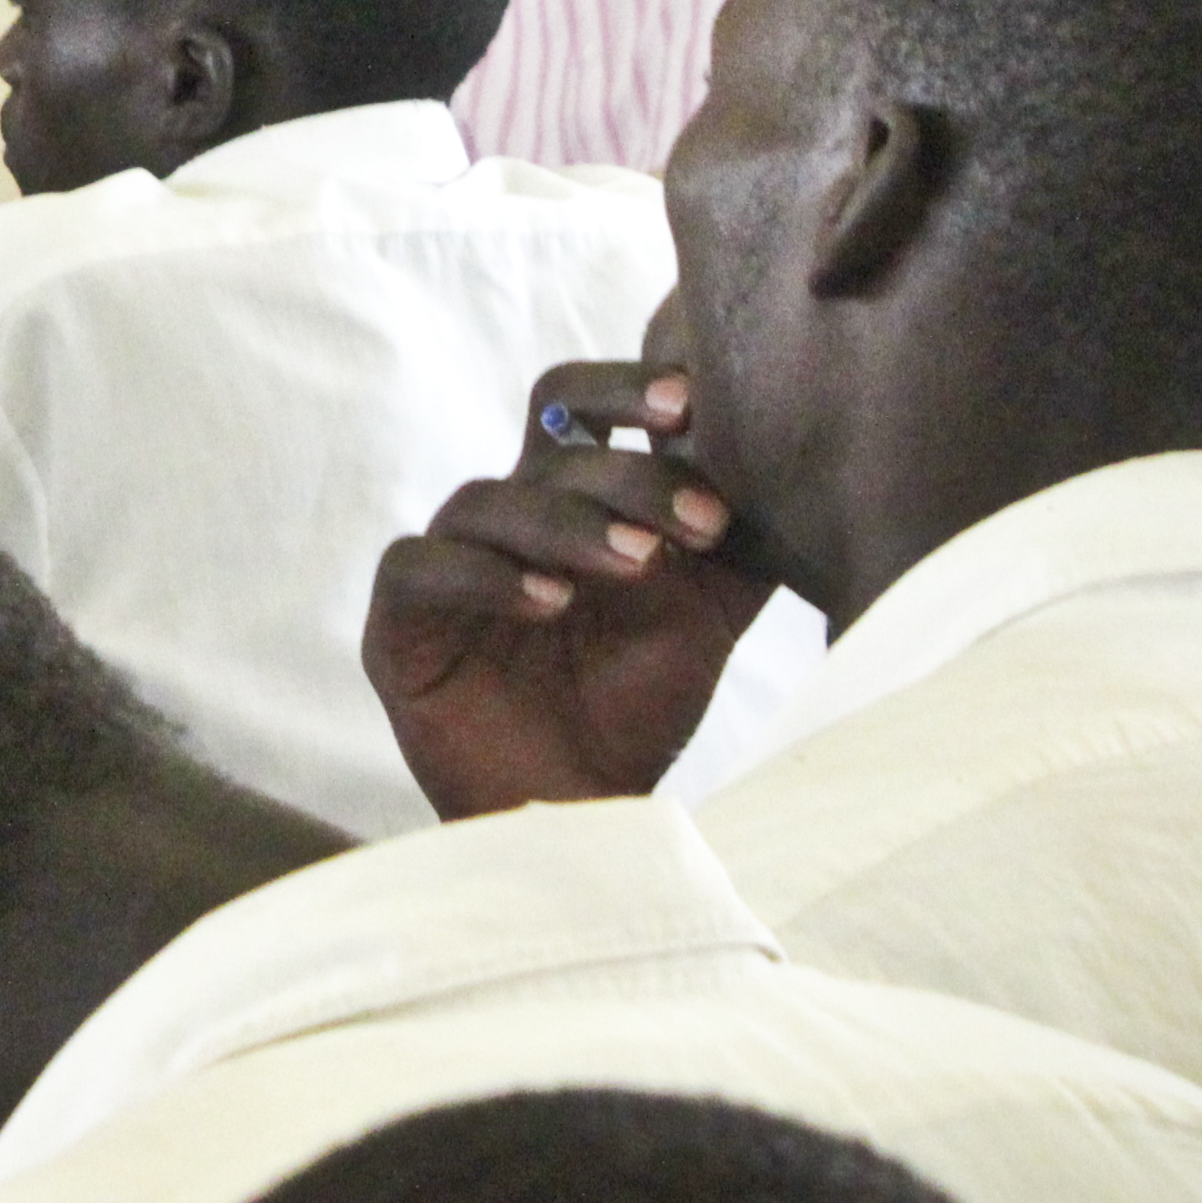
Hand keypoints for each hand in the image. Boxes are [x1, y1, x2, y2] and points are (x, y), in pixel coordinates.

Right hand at [363, 359, 770, 819]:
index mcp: (569, 495)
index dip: (627, 387)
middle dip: (627, 470)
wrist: (584, 815)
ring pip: (490, 501)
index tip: (692, 400)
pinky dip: (484, 575)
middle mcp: (506, 513)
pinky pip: (421, 567)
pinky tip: (548, 600)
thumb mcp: (705, 617)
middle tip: (697, 519)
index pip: (581, 404)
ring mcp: (447, 561)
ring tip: (636, 564)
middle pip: (547, 439)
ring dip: (569, 524)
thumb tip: (804, 471)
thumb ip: (740, 546)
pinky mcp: (397, 622)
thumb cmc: (635, 704)